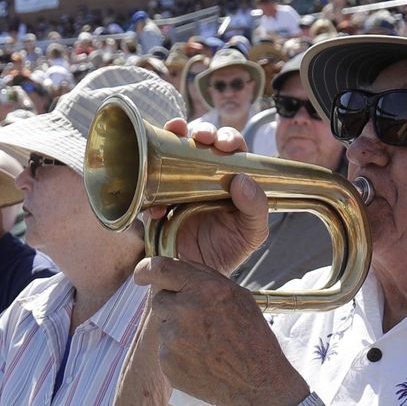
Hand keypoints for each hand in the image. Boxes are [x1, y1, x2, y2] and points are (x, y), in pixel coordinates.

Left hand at [136, 254, 303, 405]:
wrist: (255, 384)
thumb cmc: (252, 338)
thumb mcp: (238, 297)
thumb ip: (205, 279)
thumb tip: (178, 267)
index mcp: (204, 289)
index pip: (161, 269)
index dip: (146, 269)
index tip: (141, 274)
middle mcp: (185, 310)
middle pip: (159, 300)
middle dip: (173, 306)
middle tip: (197, 321)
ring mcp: (173, 338)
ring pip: (163, 327)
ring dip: (178, 331)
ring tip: (205, 346)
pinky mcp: (167, 362)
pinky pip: (165, 350)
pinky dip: (179, 354)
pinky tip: (201, 360)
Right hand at [145, 117, 270, 275]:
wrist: (201, 273)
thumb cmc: (229, 248)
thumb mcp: (252, 231)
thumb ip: (256, 207)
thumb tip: (242, 181)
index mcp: (231, 177)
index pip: (231, 148)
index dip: (229, 139)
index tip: (226, 145)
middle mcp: (205, 174)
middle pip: (203, 142)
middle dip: (203, 131)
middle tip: (203, 137)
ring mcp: (179, 184)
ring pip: (174, 150)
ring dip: (174, 138)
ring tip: (177, 136)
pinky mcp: (159, 199)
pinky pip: (150, 186)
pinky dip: (150, 188)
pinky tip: (160, 206)